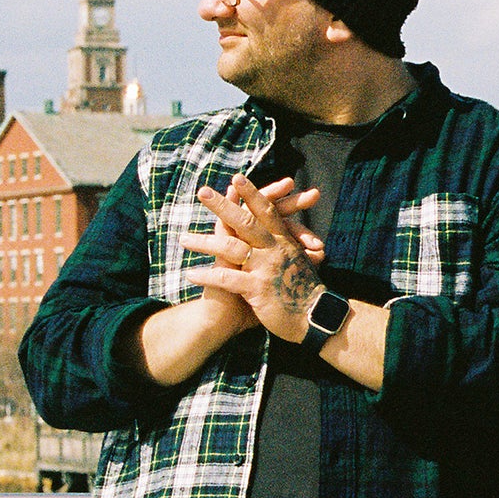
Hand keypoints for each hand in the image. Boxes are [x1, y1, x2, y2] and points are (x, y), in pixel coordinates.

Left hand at [182, 174, 329, 342]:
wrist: (316, 318)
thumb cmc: (306, 291)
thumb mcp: (298, 262)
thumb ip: (287, 247)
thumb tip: (281, 236)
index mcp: (284, 242)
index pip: (267, 211)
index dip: (252, 194)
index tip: (237, 179)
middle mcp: (274, 249)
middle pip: (245, 221)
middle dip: (222, 206)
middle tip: (202, 191)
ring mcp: (265, 267)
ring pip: (231, 247)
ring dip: (204, 242)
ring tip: (182, 239)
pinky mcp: (258, 288)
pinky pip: (227, 279)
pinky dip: (208, 276)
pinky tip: (189, 274)